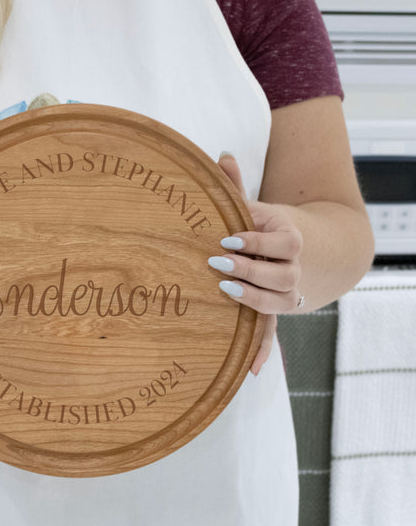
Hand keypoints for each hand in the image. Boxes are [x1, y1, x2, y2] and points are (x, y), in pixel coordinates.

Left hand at [212, 154, 303, 374]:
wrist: (306, 247)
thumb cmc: (269, 225)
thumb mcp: (255, 205)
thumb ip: (236, 185)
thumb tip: (220, 156)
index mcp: (289, 236)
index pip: (279, 239)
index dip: (254, 239)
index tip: (226, 237)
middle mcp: (293, 266)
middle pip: (281, 271)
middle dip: (250, 268)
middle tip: (218, 262)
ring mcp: (288, 290)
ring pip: (280, 300)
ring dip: (255, 299)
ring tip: (225, 290)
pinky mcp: (276, 309)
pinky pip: (273, 331)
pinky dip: (264, 350)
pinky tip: (252, 369)